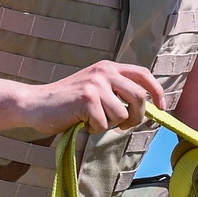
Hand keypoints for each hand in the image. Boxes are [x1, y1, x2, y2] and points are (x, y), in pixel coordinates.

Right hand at [23, 61, 163, 136]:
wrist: (35, 104)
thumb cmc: (66, 104)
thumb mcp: (94, 89)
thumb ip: (115, 93)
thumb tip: (146, 110)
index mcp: (108, 67)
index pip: (143, 74)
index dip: (157, 91)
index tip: (162, 107)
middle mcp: (104, 72)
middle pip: (139, 97)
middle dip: (137, 117)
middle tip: (123, 126)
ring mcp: (95, 84)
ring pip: (122, 115)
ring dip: (109, 125)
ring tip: (91, 120)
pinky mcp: (87, 99)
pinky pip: (104, 124)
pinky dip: (93, 129)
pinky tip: (80, 122)